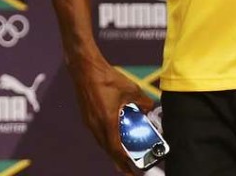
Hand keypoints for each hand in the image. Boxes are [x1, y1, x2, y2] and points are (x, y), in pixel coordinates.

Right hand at [70, 59, 155, 173]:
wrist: (85, 69)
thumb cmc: (106, 78)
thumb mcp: (131, 89)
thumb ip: (142, 101)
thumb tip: (150, 107)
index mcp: (107, 121)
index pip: (116, 148)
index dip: (124, 161)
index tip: (132, 170)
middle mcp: (96, 125)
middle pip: (108, 149)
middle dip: (119, 161)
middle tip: (128, 168)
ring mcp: (89, 122)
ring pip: (102, 142)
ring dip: (112, 149)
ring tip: (122, 155)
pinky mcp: (87, 116)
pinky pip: (98, 133)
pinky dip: (107, 138)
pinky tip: (114, 135)